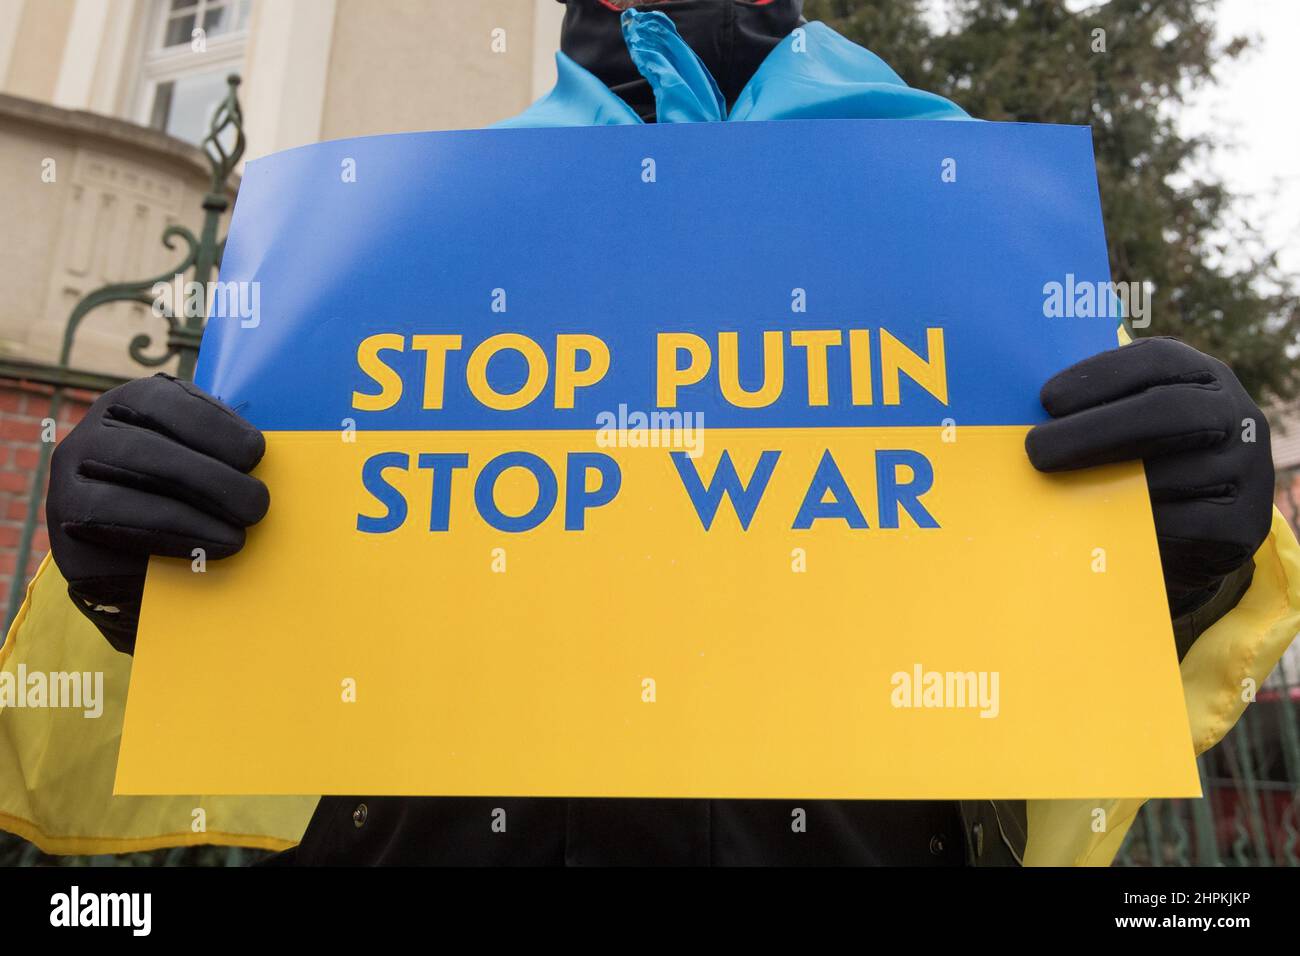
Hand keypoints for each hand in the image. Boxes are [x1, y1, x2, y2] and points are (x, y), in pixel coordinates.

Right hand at [46, 374, 268, 652]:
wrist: (143, 563)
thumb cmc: (191, 497)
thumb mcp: (206, 459)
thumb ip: (228, 447)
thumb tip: (287, 445)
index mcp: (126, 406)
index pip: (162, 400)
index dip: (212, 425)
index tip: (255, 452)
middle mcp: (87, 440)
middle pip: (146, 452)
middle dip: (210, 479)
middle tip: (259, 505)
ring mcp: (66, 489)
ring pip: (126, 498)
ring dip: (191, 518)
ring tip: (239, 537)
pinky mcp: (68, 542)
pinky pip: (112, 542)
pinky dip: (166, 544)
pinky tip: (205, 555)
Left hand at [1024, 337, 1273, 616]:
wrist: (1200, 531)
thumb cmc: (1145, 460)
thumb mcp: (1130, 422)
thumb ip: (1097, 406)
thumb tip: (1019, 405)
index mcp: (1202, 376)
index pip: (1155, 361)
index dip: (1099, 376)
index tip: (1046, 400)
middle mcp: (1235, 414)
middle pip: (1166, 412)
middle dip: (1093, 431)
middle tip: (1036, 451)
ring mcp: (1248, 469)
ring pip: (1173, 473)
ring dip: (1107, 483)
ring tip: (1055, 490)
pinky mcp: (1245, 524)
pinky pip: (1186, 523)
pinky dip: (1138, 524)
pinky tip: (1099, 524)